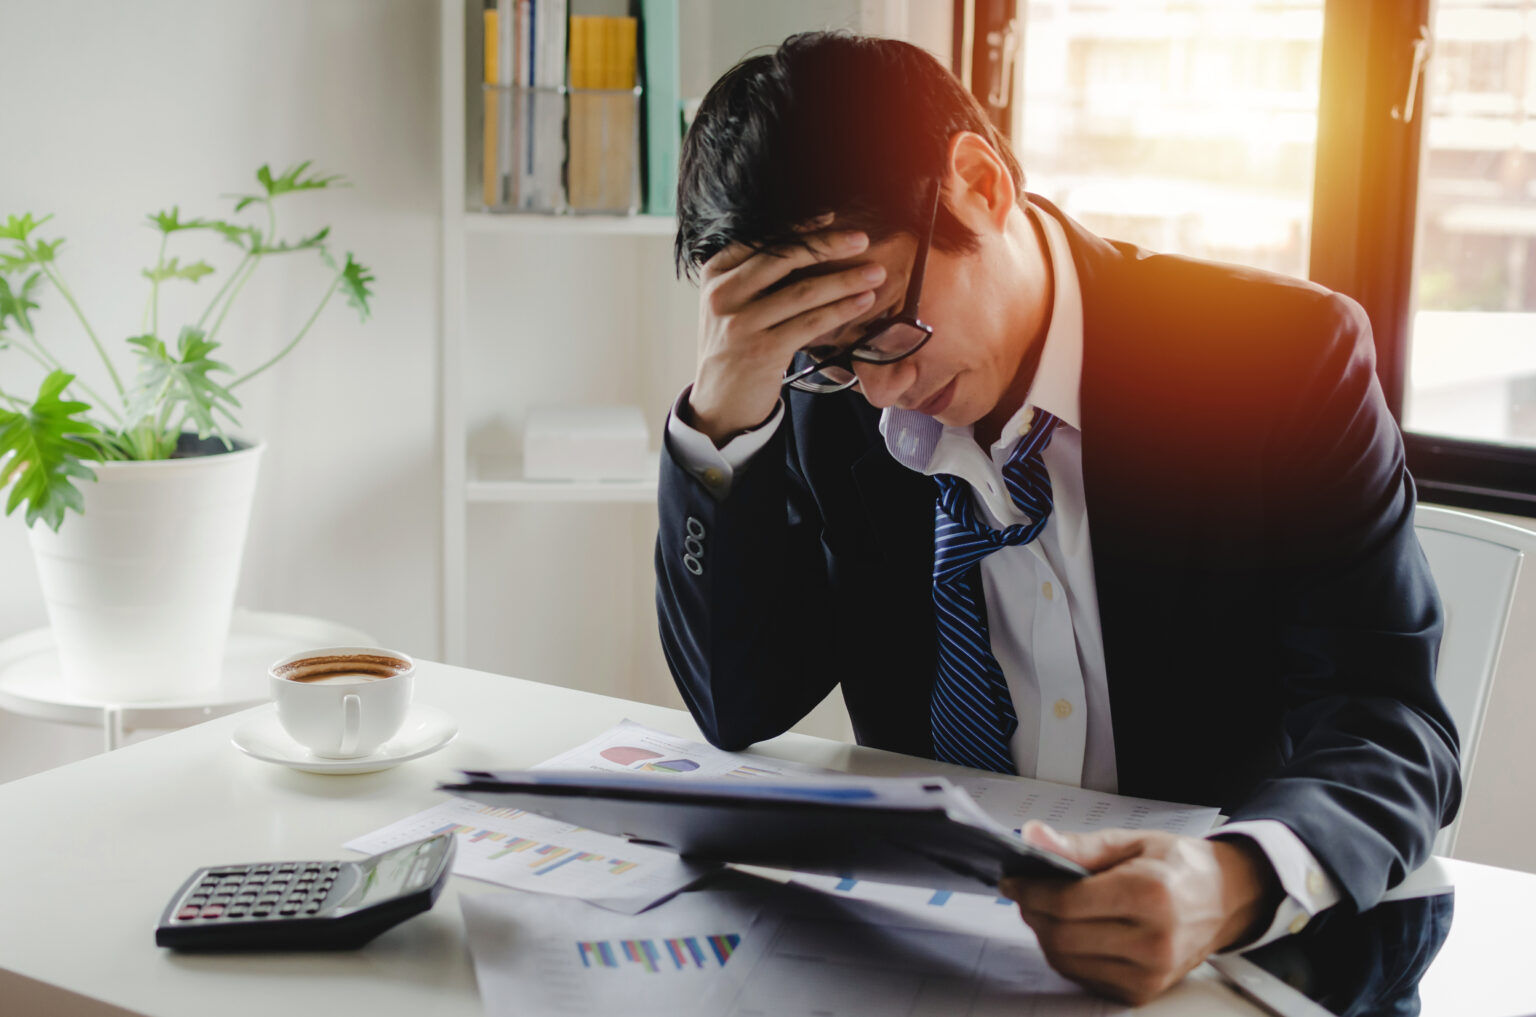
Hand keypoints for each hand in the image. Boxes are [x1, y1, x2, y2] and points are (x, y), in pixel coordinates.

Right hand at [687, 224, 885, 443]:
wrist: (720, 401)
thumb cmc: (735, 346)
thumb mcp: (731, 303)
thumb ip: (755, 275)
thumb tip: (809, 242)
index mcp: (715, 274)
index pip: (761, 241)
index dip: (799, 228)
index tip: (831, 217)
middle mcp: (723, 295)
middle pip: (783, 258)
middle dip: (827, 246)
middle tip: (861, 239)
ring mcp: (741, 323)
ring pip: (803, 291)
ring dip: (844, 280)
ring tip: (874, 273)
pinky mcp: (763, 350)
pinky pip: (810, 323)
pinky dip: (841, 310)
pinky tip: (863, 302)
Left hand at [998, 822, 1280, 1005]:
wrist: (1224, 900)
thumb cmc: (1179, 867)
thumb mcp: (1131, 842)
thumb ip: (1078, 845)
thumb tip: (1034, 838)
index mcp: (1152, 896)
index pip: (1069, 903)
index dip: (1030, 891)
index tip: (1013, 879)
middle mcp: (1153, 942)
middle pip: (1063, 936)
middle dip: (1033, 913)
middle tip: (1024, 892)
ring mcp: (1149, 974)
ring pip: (1067, 961)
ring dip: (1045, 934)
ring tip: (1045, 908)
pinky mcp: (1142, 993)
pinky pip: (1083, 977)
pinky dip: (1066, 954)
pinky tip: (1068, 930)